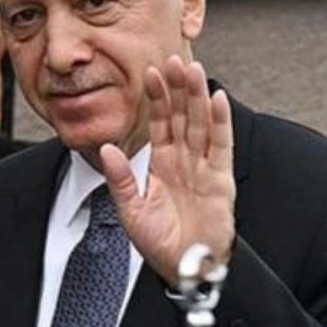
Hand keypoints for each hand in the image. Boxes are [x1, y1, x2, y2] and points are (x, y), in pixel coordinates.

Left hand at [100, 56, 235, 286]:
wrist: (185, 269)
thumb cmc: (160, 243)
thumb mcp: (130, 209)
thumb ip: (119, 178)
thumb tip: (106, 148)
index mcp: (162, 164)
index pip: (159, 123)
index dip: (155, 98)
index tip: (149, 71)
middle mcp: (184, 161)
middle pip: (181, 115)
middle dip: (176, 87)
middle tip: (172, 56)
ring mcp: (204, 167)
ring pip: (200, 123)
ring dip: (196, 96)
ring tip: (192, 69)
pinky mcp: (220, 179)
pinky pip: (221, 145)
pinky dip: (219, 122)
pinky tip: (216, 99)